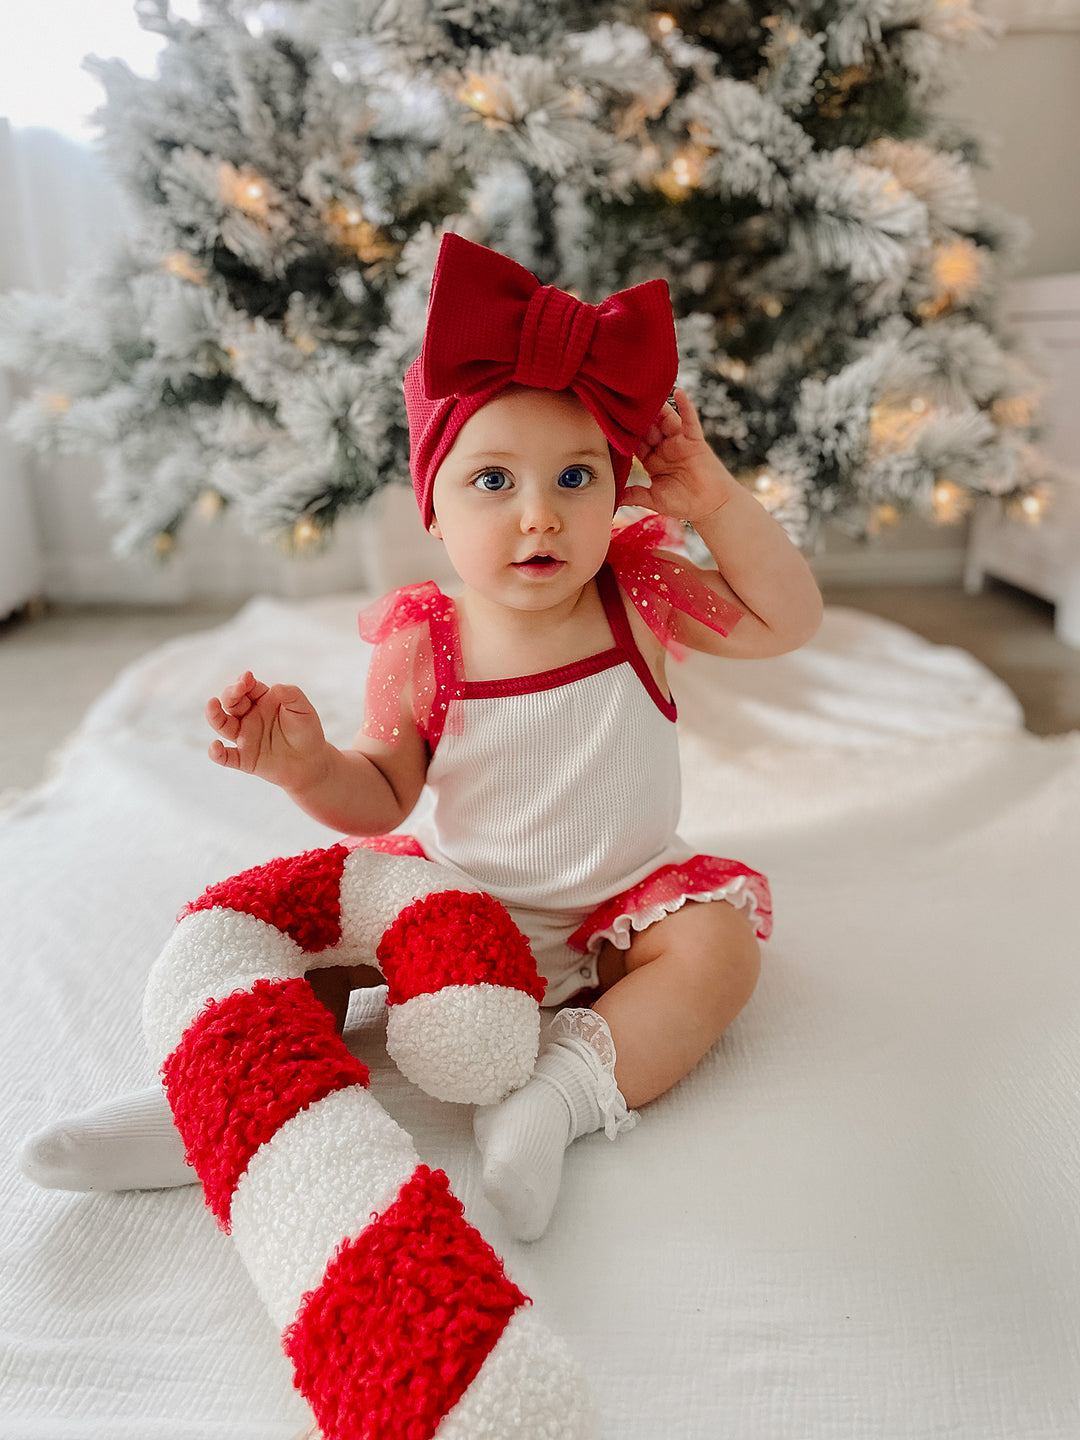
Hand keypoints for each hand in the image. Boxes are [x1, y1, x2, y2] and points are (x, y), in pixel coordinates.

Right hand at [206, 671, 328, 791]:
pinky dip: (217, 753)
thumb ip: (292, 695)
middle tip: (239, 688)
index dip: (244, 682)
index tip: (247, 678)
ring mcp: (244, 738)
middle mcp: (248, 717)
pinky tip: (215, 747)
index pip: (247, 688)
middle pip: (231, 702)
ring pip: (222, 725)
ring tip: (212, 705)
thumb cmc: (306, 732)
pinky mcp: (244, 759)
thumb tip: (275, 687)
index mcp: (261, 701)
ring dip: (214, 715)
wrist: (311, 762)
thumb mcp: (304, 709)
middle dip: (231, 693)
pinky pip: (226, 757)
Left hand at [624, 387, 735, 524]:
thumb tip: (613, 499)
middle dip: (638, 417)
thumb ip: (635, 495)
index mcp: (653, 461)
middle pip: (648, 428)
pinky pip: (690, 420)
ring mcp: (679, 443)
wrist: (710, 507)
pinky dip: (686, 406)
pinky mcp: (695, 440)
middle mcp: (664, 449)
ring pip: (666, 420)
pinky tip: (679, 392)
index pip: (635, 443)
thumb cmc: (683, 504)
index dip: (624, 434)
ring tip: (646, 393)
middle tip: (624, 400)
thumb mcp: (654, 499)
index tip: (609, 422)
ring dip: (657, 407)